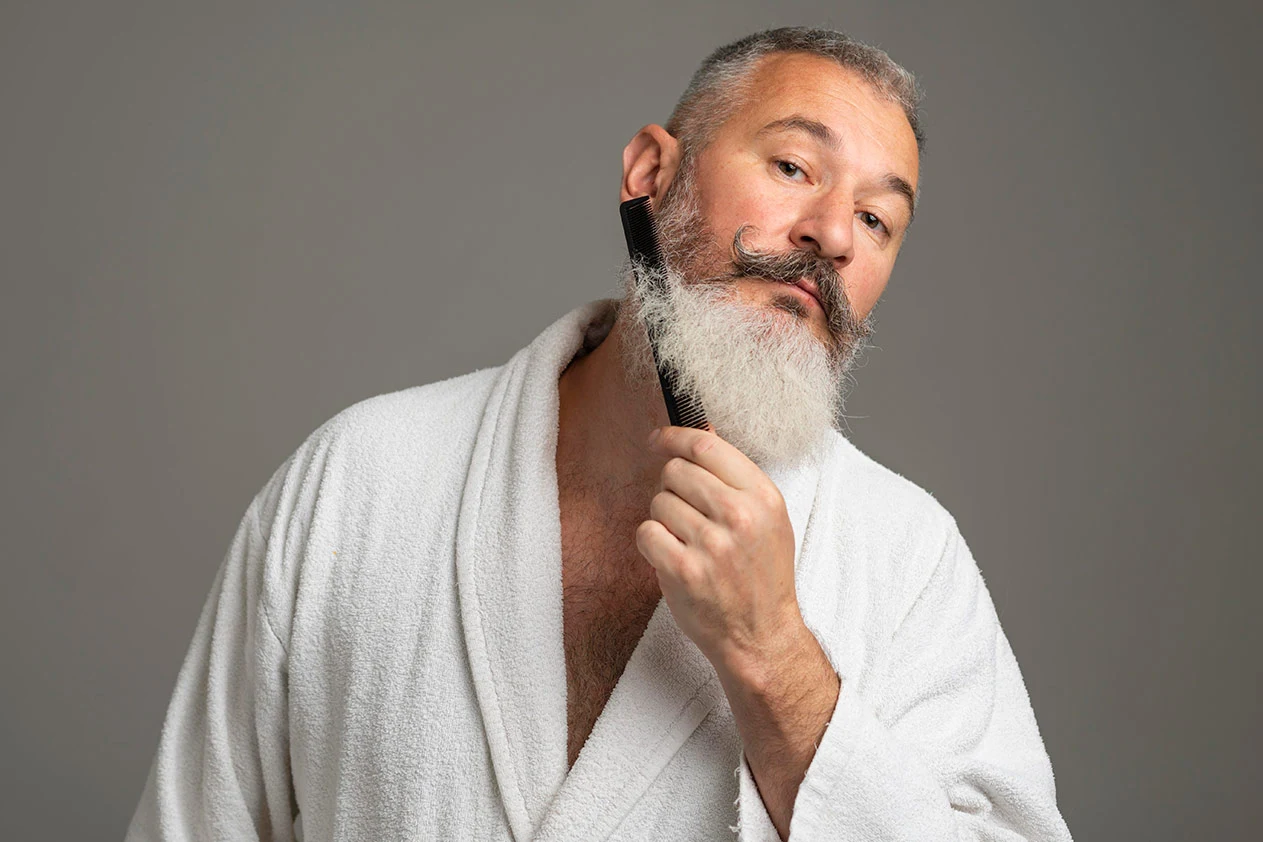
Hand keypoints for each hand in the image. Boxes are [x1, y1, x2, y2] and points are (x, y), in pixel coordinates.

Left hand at [636, 425, 803, 679]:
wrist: (762, 634)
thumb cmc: (762, 575)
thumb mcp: (767, 518)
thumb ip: (734, 476)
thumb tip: (701, 431)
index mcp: (763, 497)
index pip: (706, 446)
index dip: (674, 437)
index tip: (658, 439)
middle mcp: (739, 517)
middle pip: (676, 471)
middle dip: (671, 487)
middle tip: (685, 512)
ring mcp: (711, 545)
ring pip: (658, 502)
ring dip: (664, 519)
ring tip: (687, 541)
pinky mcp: (684, 571)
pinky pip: (646, 532)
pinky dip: (652, 543)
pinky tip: (672, 557)